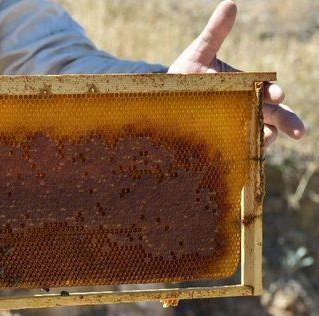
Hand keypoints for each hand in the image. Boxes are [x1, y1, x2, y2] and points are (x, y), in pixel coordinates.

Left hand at [168, 1, 304, 145]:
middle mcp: (245, 107)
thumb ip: (216, 32)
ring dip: (266, 138)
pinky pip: (238, 149)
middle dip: (287, 122)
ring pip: (260, 136)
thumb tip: (231, 4)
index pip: (268, 90)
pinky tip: (243, 154)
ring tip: (266, 140)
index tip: (277, 94)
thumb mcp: (200, 52)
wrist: (164, 98)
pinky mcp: (221, 141)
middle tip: (298, 132)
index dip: (275, 92)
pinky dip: (244, 151)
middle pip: (273, 116)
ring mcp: (235, 125)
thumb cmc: (186, 74)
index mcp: (247, 86)